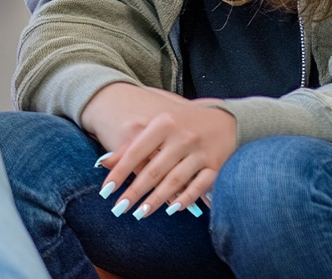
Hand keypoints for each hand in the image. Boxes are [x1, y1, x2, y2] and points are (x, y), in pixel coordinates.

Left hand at [84, 84, 235, 217]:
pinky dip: (185, 199)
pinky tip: (172, 209)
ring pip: (174, 181)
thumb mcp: (158, 126)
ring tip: (140, 213)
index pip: (136, 152)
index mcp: (163, 123)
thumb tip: (104, 163)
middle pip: (153, 170)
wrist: (227, 119)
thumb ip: (133, 144)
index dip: (120, 173)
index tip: (105, 191)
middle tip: (119, 208)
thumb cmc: (184, 123)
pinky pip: (199, 186)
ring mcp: (200, 151)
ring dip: (156, 200)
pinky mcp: (216, 165)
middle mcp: (181, 137)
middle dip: (134, 192)